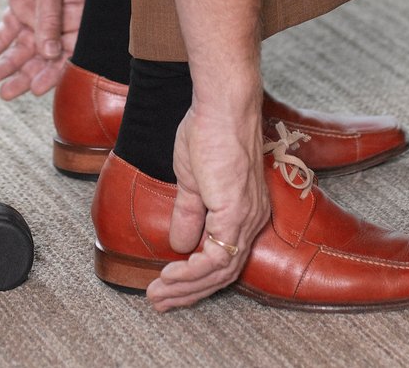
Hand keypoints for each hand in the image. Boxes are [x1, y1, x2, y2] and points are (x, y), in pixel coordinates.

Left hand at [0, 0, 85, 99]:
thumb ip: (49, 18)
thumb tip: (50, 54)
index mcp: (77, 11)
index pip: (68, 51)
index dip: (53, 73)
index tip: (36, 91)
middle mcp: (59, 14)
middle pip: (43, 54)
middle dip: (25, 74)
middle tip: (6, 93)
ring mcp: (39, 9)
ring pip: (25, 45)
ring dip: (9, 62)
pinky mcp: (21, 0)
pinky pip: (10, 29)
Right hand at [146, 99, 269, 310]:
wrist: (221, 106)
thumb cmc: (210, 132)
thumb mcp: (194, 180)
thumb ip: (190, 213)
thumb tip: (180, 244)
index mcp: (245, 213)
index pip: (224, 260)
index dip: (196, 279)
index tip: (168, 287)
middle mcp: (252, 221)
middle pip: (223, 274)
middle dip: (188, 292)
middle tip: (158, 300)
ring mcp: (246, 219)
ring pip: (219, 272)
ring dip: (185, 286)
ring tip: (157, 293)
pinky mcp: (235, 214)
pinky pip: (216, 258)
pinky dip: (191, 272)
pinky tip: (171, 275)